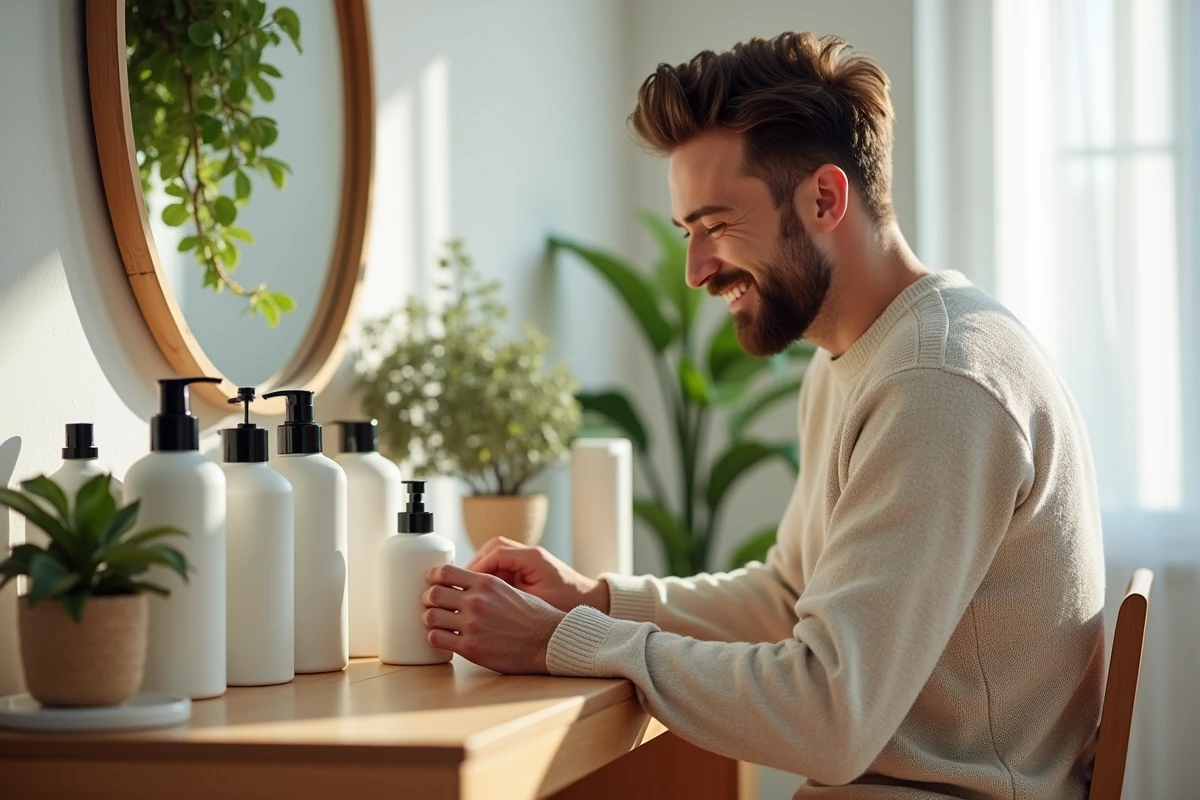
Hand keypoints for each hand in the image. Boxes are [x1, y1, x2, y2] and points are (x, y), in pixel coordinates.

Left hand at [422, 564, 565, 673]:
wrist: (548, 640)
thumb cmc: (533, 616)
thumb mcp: (510, 589)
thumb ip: (485, 586)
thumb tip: (464, 584)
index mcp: (486, 583)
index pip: (445, 572)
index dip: (433, 577)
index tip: (431, 582)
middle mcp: (476, 601)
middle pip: (433, 593)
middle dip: (427, 598)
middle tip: (430, 604)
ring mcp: (472, 625)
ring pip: (431, 616)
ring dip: (429, 619)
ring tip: (435, 622)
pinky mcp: (470, 648)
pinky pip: (437, 639)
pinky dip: (435, 637)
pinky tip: (443, 637)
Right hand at [467, 537, 609, 613]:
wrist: (592, 601)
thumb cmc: (569, 604)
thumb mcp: (539, 604)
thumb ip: (513, 598)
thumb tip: (484, 600)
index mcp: (533, 558)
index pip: (496, 553)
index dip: (477, 568)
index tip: (464, 583)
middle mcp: (529, 554)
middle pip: (492, 549)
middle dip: (475, 565)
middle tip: (461, 584)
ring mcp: (528, 559)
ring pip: (495, 555)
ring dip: (481, 569)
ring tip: (469, 589)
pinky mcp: (527, 568)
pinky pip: (502, 565)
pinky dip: (491, 575)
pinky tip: (483, 592)